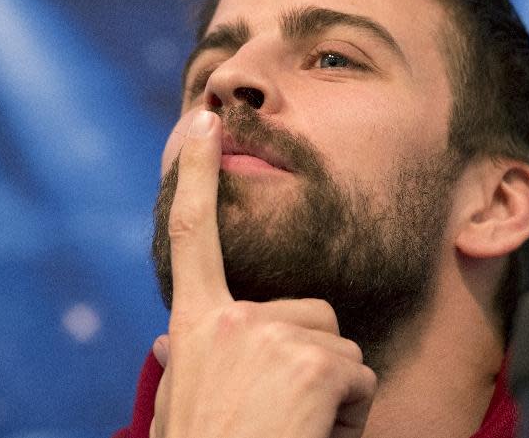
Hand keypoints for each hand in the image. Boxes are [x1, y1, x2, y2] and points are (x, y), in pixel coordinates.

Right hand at [150, 110, 376, 437]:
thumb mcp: (183, 404)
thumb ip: (187, 362)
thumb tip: (171, 338)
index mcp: (195, 328)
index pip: (191, 236)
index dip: (198, 175)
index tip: (204, 121)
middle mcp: (228, 323)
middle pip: (309, 309)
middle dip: (313, 358)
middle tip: (283, 414)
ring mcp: (270, 338)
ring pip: (338, 343)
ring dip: (331, 391)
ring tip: (295, 431)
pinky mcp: (313, 362)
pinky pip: (357, 374)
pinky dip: (349, 413)